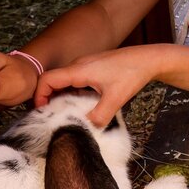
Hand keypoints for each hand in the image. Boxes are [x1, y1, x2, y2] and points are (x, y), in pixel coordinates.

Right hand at [34, 47, 155, 126]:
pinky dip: (73, 91)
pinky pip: (75, 79)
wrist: (149, 59)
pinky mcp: (94, 67)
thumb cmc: (133, 74)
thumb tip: (85, 129)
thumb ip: (99, 116)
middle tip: (52, 116)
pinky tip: (82, 104)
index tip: (42, 112)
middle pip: (53, 80)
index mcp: (79, 69)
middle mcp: (79, 64)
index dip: (39, 95)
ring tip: (66, 113)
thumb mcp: (116, 99)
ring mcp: (86, 64)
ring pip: (65, 80)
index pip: (47, 79)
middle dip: (48, 98)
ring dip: (61, 95)